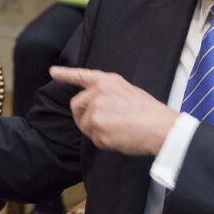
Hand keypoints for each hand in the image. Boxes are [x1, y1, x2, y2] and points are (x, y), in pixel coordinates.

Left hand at [49, 66, 176, 155]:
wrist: (160, 127)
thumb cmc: (149, 111)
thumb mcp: (127, 90)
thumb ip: (108, 92)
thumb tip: (95, 103)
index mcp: (106, 81)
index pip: (82, 76)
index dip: (66, 74)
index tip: (52, 72)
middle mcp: (97, 93)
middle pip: (76, 105)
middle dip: (83, 115)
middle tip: (100, 123)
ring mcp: (95, 111)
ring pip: (84, 124)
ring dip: (95, 130)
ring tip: (116, 129)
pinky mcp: (96, 128)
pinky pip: (93, 138)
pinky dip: (103, 141)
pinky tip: (118, 137)